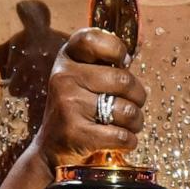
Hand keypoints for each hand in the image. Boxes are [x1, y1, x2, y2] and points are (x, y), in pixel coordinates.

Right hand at [34, 28, 147, 168]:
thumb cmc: (77, 108)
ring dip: (136, 121)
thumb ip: (103, 63)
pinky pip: (121, 136)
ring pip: (126, 110)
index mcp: (67, 59)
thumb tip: (132, 56)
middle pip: (123, 79)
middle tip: (133, 104)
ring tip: (129, 124)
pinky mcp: (75, 132)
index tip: (122, 64)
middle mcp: (63, 77)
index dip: (116, 49)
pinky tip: (122, 140)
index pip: (93, 39)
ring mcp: (68, 104)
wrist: (51, 149)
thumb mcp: (81, 77)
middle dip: (138, 96)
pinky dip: (129, 141)